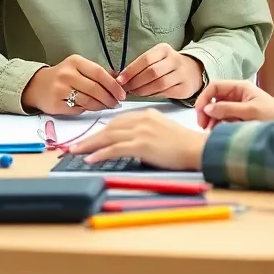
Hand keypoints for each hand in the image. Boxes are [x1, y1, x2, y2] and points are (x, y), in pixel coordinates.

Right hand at [20, 55, 126, 114]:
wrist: (37, 85)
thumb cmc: (63, 76)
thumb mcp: (79, 68)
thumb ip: (98, 73)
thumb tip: (120, 79)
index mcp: (75, 62)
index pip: (99, 73)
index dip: (113, 85)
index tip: (122, 93)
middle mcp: (67, 74)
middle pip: (95, 89)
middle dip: (109, 98)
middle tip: (117, 103)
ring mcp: (60, 89)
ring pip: (88, 101)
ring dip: (101, 106)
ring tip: (106, 106)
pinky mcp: (56, 104)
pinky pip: (78, 109)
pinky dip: (87, 110)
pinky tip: (90, 107)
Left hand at [69, 109, 206, 170]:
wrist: (199, 149)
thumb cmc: (185, 146)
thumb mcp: (163, 132)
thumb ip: (146, 133)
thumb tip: (131, 144)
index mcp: (146, 115)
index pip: (117, 122)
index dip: (101, 131)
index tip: (90, 138)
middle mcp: (141, 119)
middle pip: (109, 128)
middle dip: (90, 138)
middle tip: (74, 146)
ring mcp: (141, 131)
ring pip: (108, 136)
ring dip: (89, 145)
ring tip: (75, 152)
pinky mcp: (142, 144)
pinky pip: (115, 148)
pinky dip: (100, 153)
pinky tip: (90, 159)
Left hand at [117, 44, 203, 99]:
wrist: (192, 71)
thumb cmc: (167, 65)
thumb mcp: (156, 59)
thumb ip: (140, 66)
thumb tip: (118, 77)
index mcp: (164, 49)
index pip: (145, 59)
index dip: (131, 70)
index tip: (120, 80)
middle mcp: (175, 60)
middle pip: (152, 72)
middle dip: (135, 82)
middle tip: (126, 88)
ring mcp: (181, 74)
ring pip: (159, 84)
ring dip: (143, 90)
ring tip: (134, 92)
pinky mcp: (184, 88)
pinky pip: (165, 93)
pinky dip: (152, 95)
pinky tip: (146, 94)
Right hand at [195, 80, 273, 128]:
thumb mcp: (250, 112)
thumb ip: (228, 109)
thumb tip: (207, 109)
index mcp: (239, 87)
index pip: (214, 87)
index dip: (204, 98)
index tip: (200, 113)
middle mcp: (236, 94)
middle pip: (213, 98)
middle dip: (206, 111)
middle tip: (203, 126)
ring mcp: (237, 105)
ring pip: (217, 109)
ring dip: (212, 119)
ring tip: (211, 131)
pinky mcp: (239, 116)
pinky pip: (224, 118)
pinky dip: (219, 124)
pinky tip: (219, 132)